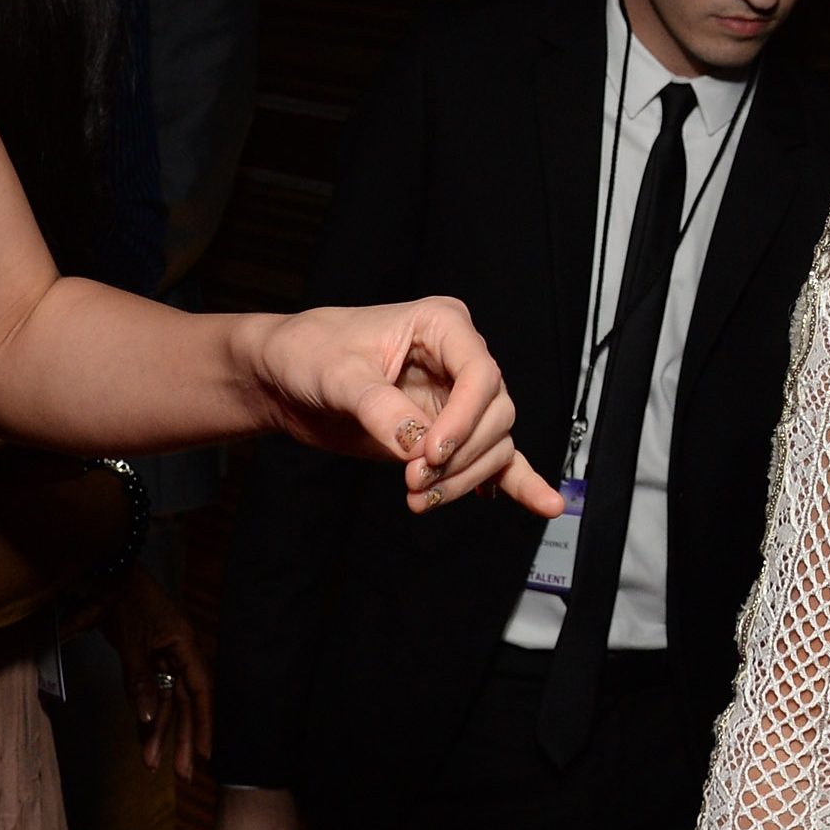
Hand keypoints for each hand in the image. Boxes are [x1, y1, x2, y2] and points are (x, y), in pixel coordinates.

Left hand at [101, 568, 211, 777]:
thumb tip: (150, 718)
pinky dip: (145, 713)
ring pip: (166, 700)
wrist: (105, 571)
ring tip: (151, 764)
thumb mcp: (132, 640)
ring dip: (159, 731)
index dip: (206, 723)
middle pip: (185, 702)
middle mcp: (179, 653)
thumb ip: (140, 680)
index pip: (201, 691)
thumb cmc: (123, 599)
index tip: (208, 754)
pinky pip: (149, 691)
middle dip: (184, 738)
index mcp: (185, 644)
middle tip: (183, 775)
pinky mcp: (144, 656)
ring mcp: (162, 655)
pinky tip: (142, 737)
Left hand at [250, 297, 560, 517]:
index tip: (429, 455)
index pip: (481, 374)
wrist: (287, 378)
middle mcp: (459, 361)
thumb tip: (415, 445)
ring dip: (462, 479)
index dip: (463, 420)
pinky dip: (516, 481)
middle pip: (495, 415)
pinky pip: (494, 457)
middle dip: (460, 456)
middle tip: (414, 482)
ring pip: (493, 444)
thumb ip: (379, 408)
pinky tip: (542, 503)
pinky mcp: (448, 434)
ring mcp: (456, 400)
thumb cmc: (310, 354)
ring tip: (417, 499)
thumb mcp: (338, 376)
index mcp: (441, 326)